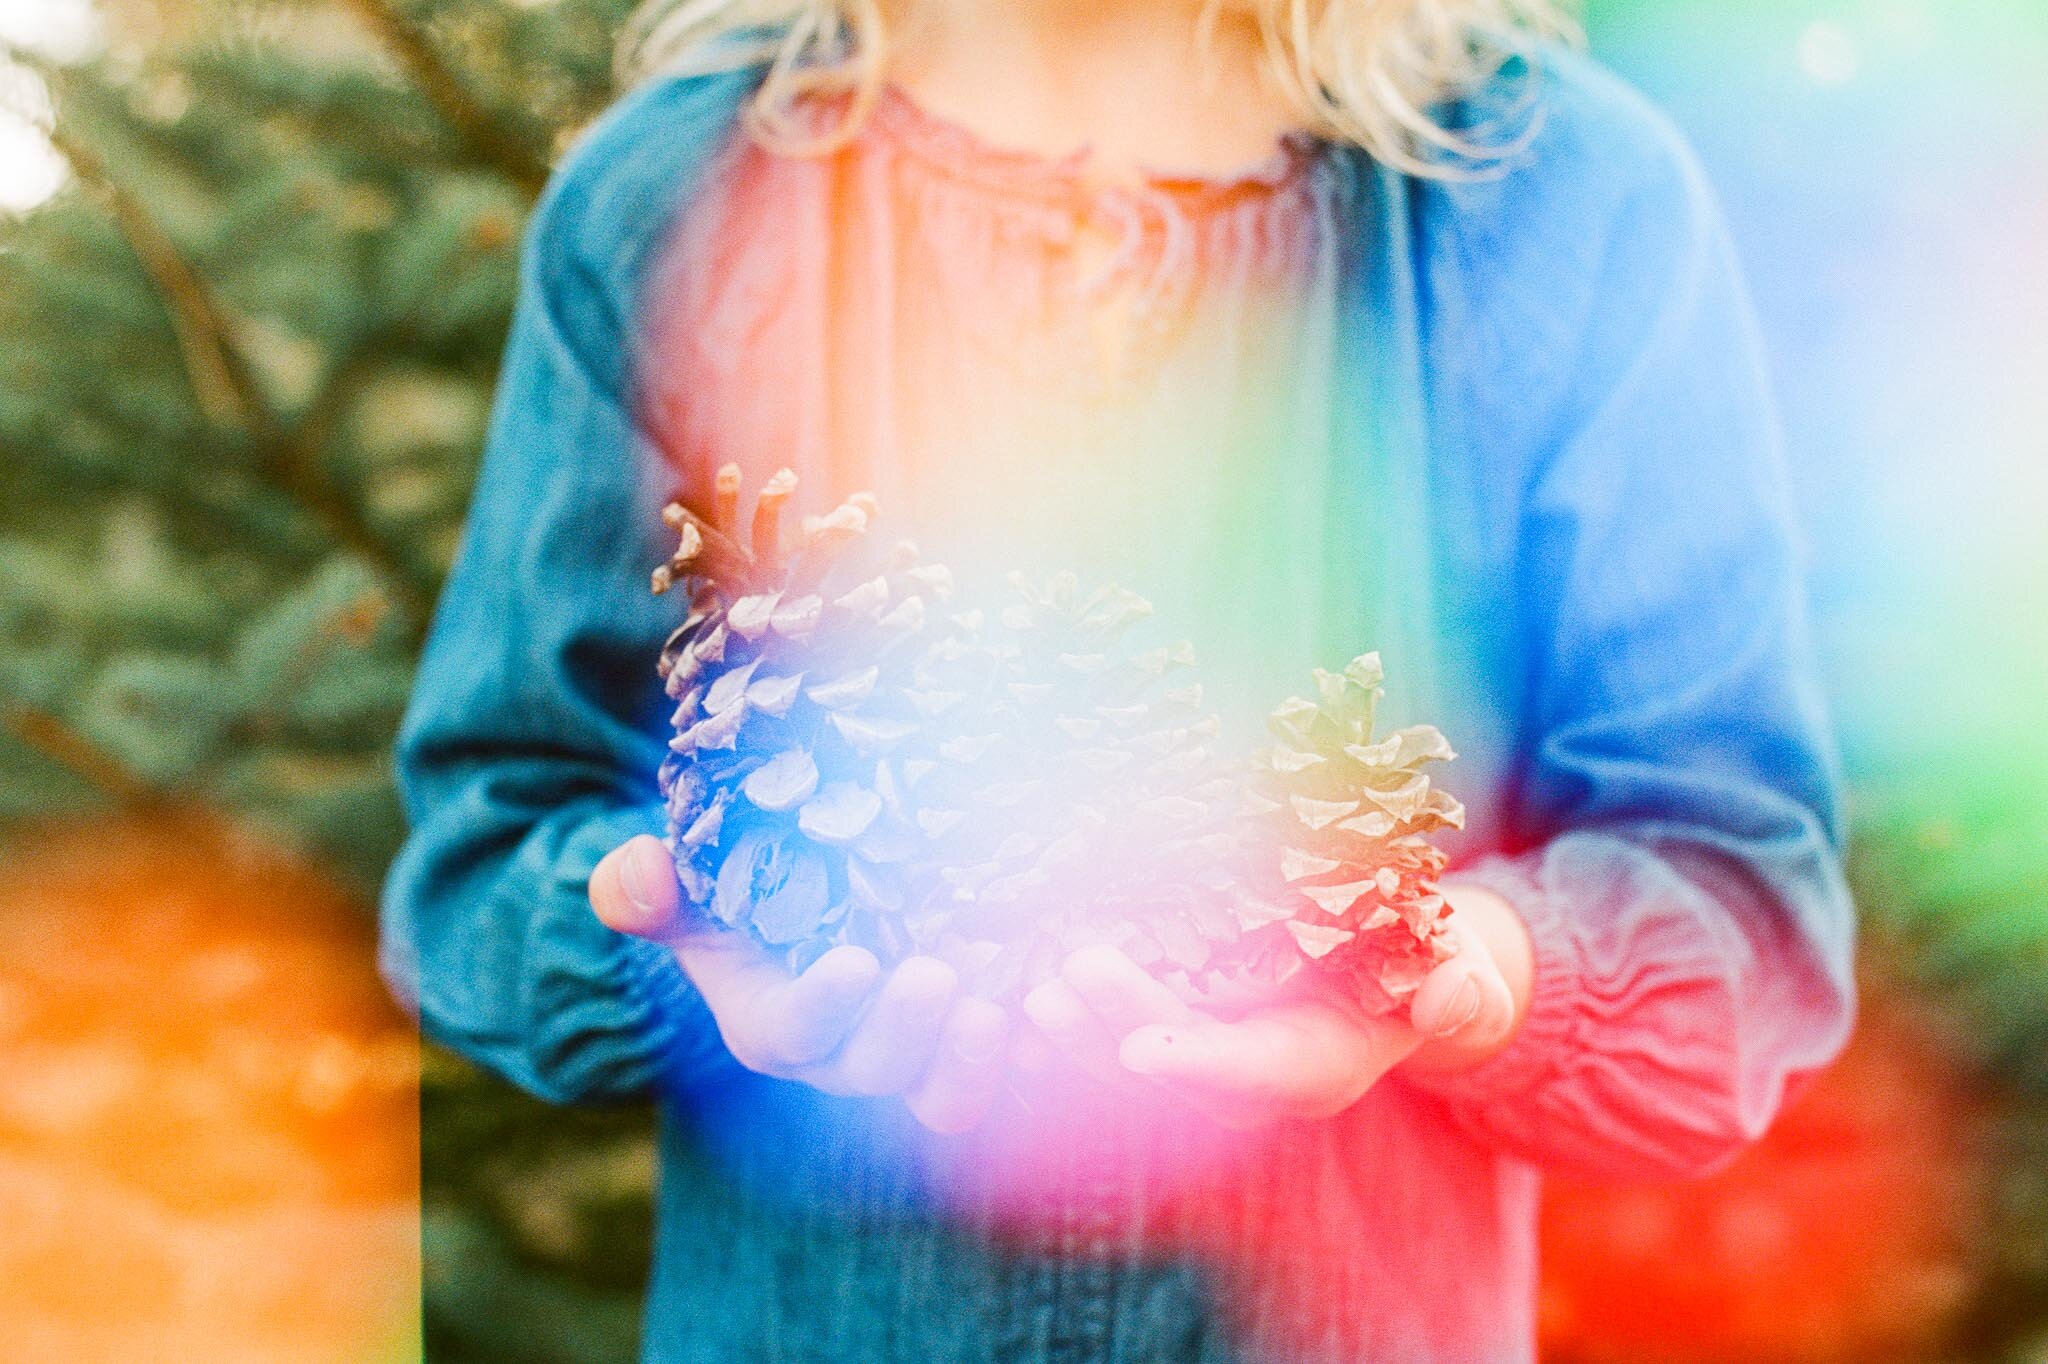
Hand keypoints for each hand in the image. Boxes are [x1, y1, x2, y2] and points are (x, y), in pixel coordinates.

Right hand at [591, 835, 1009, 1132]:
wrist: (803, 908)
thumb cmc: (734, 893)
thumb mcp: (685, 883)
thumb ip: (646, 885)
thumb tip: (633, 875)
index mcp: (772, 1025)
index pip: (791, 1034)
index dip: (823, 1009)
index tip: (856, 961)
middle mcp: (842, 1057)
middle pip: (876, 1071)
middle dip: (908, 1034)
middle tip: (940, 975)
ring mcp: (912, 1060)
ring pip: (943, 1100)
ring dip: (972, 1067)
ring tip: (996, 1010)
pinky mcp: (969, 1049)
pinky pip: (1006, 1078)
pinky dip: (1031, 1056)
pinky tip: (1056, 1010)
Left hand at [1022, 883, 1530, 1128]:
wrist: (1400, 980)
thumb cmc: (1432, 968)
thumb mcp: (1463, 974)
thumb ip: (1460, 990)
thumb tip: (1445, 999)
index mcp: (1322, 1067)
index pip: (1257, 1074)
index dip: (1200, 1063)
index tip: (1139, 1052)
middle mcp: (1257, 1081)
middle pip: (1177, 1070)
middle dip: (1121, 1028)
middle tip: (1067, 975)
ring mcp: (1214, 1064)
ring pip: (1137, 1069)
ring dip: (1081, 1040)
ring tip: (1035, 992)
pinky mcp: (1184, 1038)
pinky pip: (1118, 1048)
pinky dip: (1076, 1032)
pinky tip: (1025, 1002)